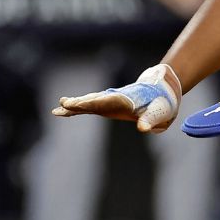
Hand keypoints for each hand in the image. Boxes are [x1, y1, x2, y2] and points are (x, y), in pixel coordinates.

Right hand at [52, 63, 181, 133]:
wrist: (161, 91)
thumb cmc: (161, 103)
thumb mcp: (159, 113)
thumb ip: (150, 120)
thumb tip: (142, 129)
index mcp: (128, 99)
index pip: (109, 100)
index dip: (94, 102)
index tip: (80, 103)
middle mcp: (115, 98)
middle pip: (95, 100)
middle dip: (81, 103)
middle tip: (65, 104)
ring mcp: (109, 101)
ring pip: (89, 102)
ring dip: (75, 105)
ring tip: (58, 108)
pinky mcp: (106, 105)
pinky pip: (88, 106)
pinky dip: (76, 108)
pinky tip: (61, 110)